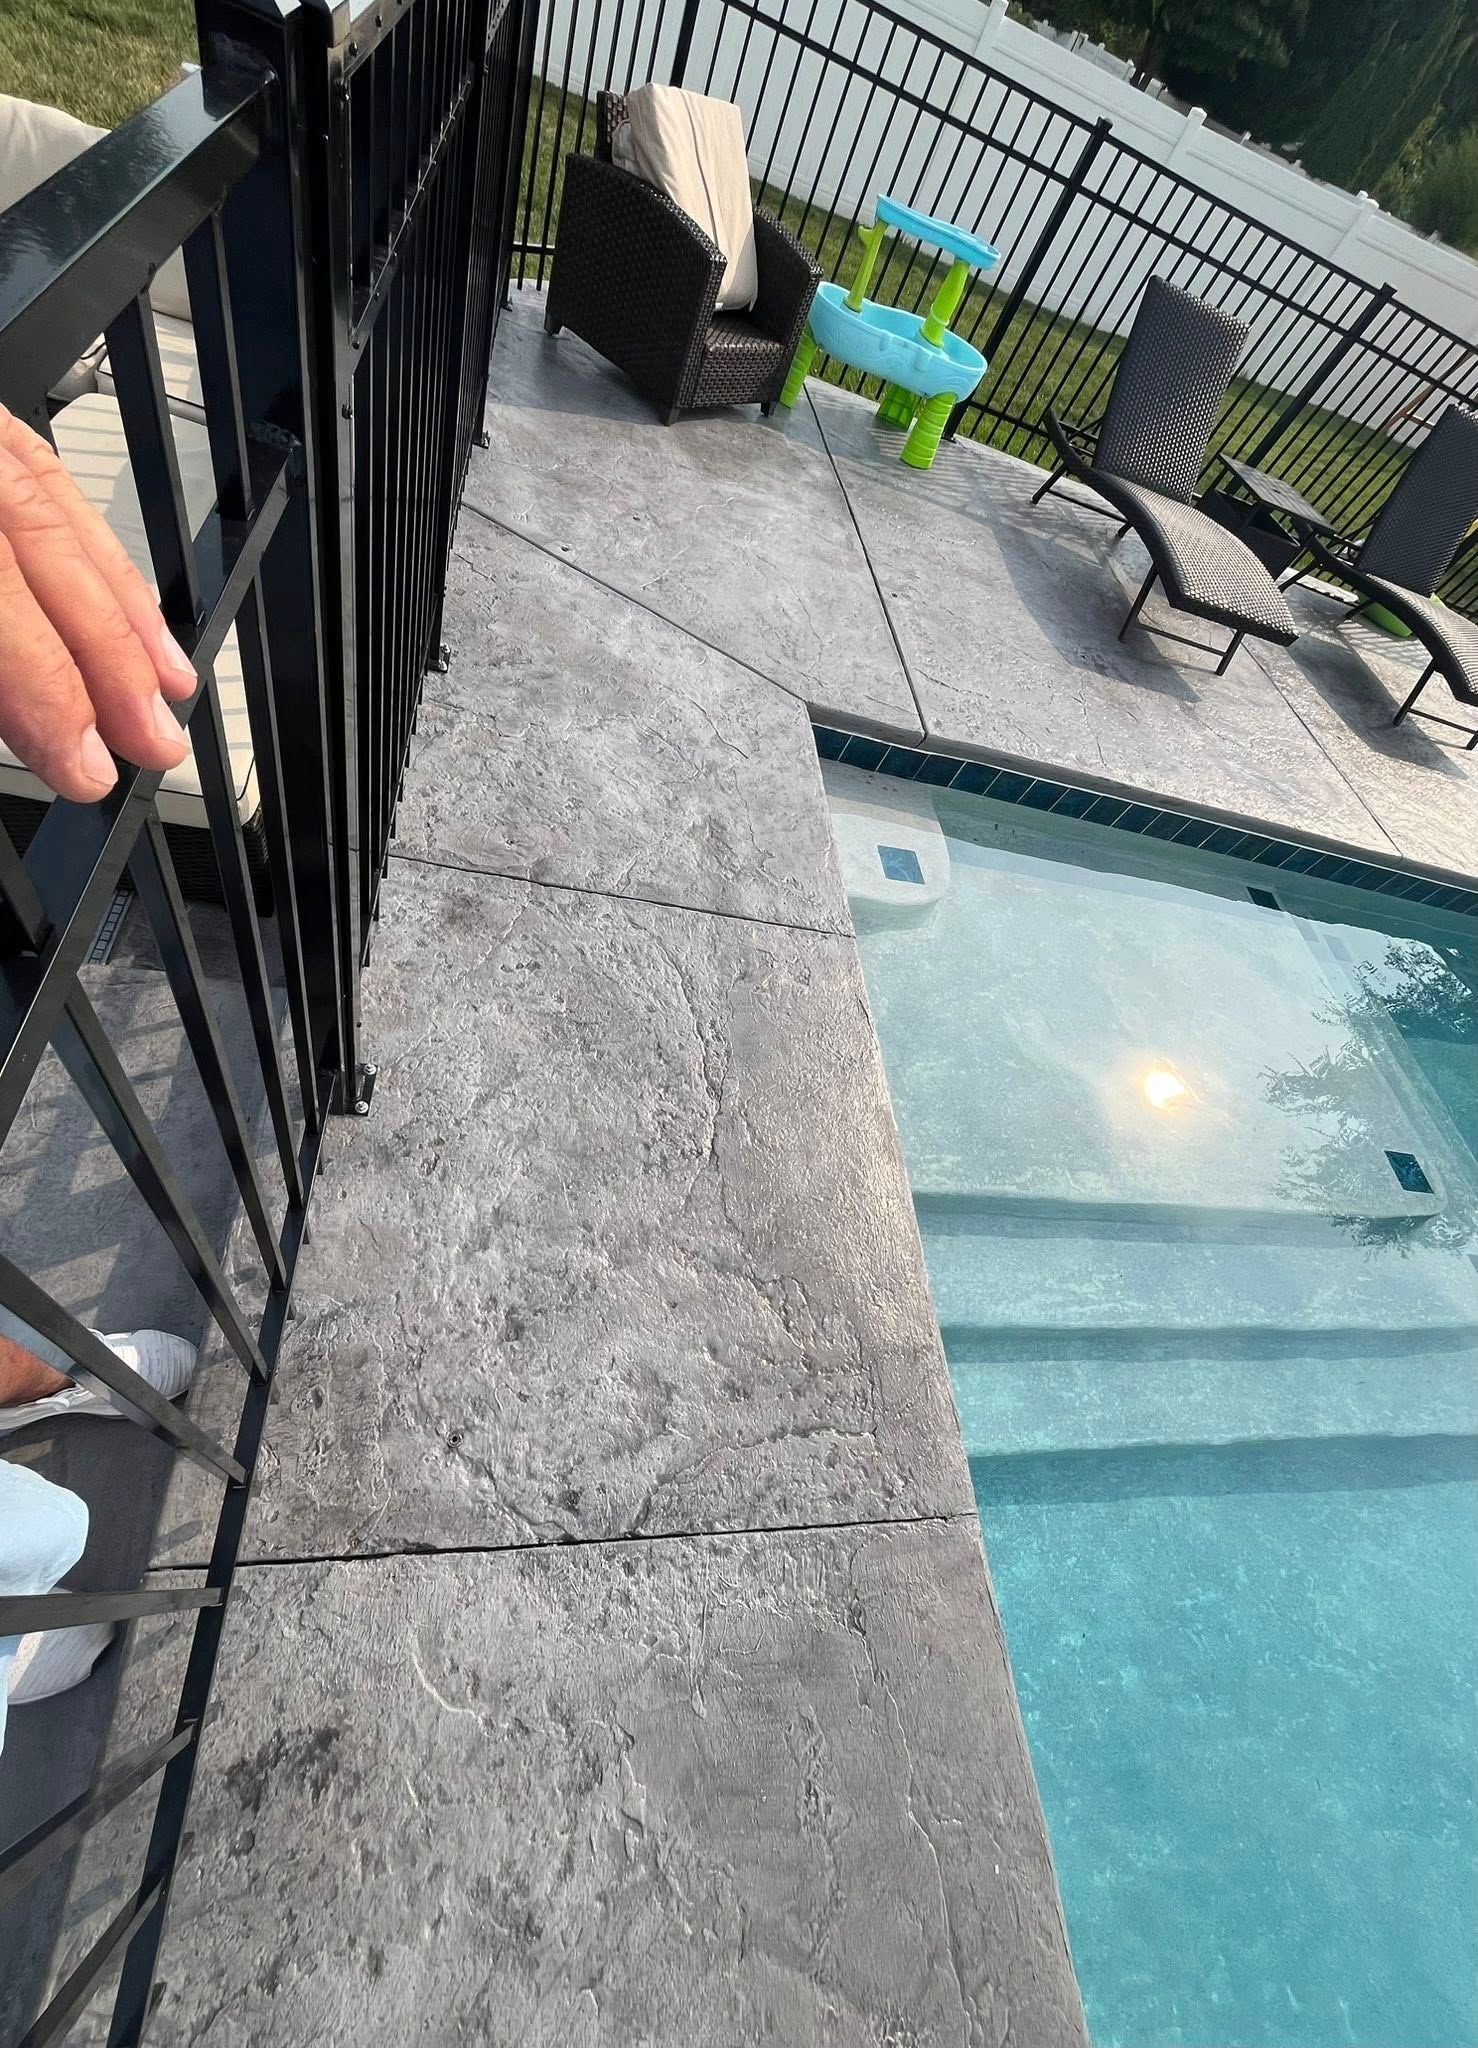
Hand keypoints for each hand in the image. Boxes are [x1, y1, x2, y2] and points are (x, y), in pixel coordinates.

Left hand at [0, 403, 195, 801]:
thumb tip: (37, 725)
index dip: (49, 685)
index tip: (83, 761)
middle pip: (38, 549)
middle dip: (106, 659)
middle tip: (150, 740)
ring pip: (55, 509)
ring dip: (124, 610)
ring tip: (168, 688)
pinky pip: (44, 470)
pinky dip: (97, 546)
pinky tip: (130, 602)